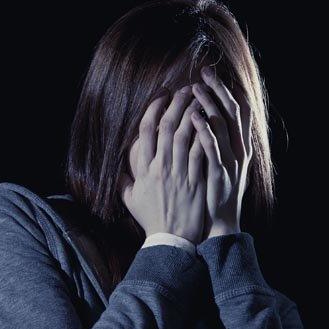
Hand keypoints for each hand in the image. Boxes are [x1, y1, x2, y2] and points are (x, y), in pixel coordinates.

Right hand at [120, 85, 207, 244]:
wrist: (170, 239)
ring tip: (200, 99)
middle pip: (167, 127)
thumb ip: (124, 180)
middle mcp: (159, 168)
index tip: (162, 95)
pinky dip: (205, 135)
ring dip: (193, 114)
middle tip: (185, 89)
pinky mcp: (195, 181)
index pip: (145, 131)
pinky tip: (211, 122)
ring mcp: (178, 174)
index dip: (153, 109)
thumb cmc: (151, 219)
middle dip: (176, 104)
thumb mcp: (130, 199)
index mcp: (143, 169)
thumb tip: (117, 168)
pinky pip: (201, 153)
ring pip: (186, 136)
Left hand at [190, 65, 253, 238]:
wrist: (221, 223)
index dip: (226, 90)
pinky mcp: (220, 173)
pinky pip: (213, 148)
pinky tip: (194, 118)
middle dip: (218, 90)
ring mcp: (231, 161)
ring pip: (223, 125)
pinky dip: (205, 131)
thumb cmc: (216, 192)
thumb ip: (216, 143)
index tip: (210, 74)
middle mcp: (239, 150)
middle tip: (204, 72)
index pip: (238, 111)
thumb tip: (203, 119)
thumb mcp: (221, 164)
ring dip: (209, 105)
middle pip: (233, 111)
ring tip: (196, 89)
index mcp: (240, 146)